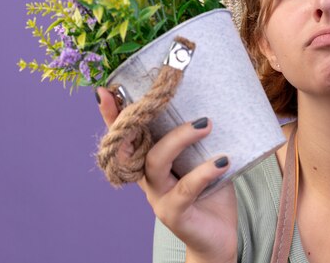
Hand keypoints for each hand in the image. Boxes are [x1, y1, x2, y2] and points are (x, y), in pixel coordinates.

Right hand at [97, 88, 237, 262]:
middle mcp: (148, 180)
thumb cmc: (211, 194)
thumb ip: (200, 140)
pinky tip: (223, 161)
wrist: (219, 237)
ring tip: (206, 125)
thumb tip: (211, 104)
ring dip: (180, 139)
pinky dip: (205, 172)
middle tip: (179, 99)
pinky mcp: (174, 214)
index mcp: (150, 165)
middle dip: (147, 119)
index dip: (113, 116)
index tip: (106, 91)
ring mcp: (158, 197)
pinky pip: (186, 188)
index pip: (126, 137)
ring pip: (156, 162)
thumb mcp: (204, 161)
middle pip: (134, 145)